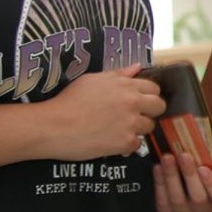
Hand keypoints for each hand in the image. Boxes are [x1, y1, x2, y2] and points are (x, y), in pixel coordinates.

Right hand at [48, 65, 164, 158]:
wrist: (52, 126)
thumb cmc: (68, 101)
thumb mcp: (92, 80)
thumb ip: (118, 74)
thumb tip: (137, 67)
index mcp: (125, 85)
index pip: (154, 89)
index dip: (147, 96)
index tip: (139, 102)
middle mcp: (132, 102)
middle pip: (159, 107)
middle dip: (149, 112)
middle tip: (134, 117)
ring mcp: (130, 123)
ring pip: (149, 127)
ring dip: (137, 129)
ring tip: (118, 130)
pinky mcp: (125, 142)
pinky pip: (137, 145)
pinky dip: (126, 145)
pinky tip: (112, 142)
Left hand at [153, 152, 211, 211]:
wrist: (185, 174)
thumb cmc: (207, 170)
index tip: (204, 168)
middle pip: (198, 198)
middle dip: (190, 175)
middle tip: (184, 156)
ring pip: (177, 199)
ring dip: (171, 177)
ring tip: (167, 158)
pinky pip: (162, 200)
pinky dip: (159, 183)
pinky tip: (158, 167)